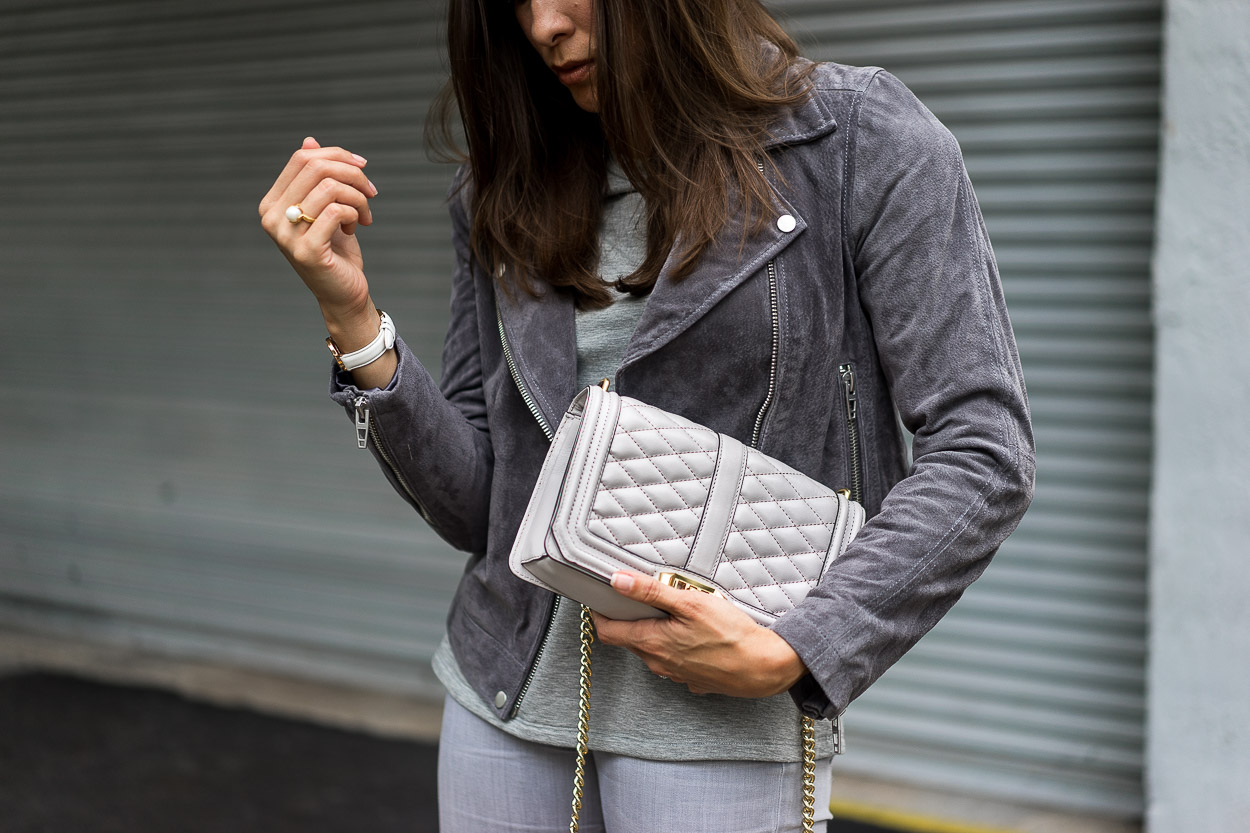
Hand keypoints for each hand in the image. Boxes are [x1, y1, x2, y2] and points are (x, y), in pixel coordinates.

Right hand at [258, 136, 378, 321]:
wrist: (343, 293)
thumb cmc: (336, 250)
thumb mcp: (327, 207)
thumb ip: (316, 177)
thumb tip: (310, 141)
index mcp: (272, 203)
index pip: (301, 158)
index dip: (336, 154)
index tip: (362, 167)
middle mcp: (272, 217)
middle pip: (316, 168)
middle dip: (353, 174)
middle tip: (371, 192)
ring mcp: (287, 235)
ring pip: (330, 187)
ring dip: (358, 197)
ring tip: (364, 214)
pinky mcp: (307, 251)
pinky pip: (336, 211)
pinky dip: (355, 213)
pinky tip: (357, 225)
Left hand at [592, 571, 807, 697]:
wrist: (764, 667)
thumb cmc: (731, 635)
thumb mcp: (689, 603)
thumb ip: (650, 592)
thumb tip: (618, 581)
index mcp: (652, 643)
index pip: (608, 631)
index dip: (600, 614)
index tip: (600, 599)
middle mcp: (658, 663)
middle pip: (629, 640)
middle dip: (628, 619)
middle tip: (638, 598)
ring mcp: (675, 674)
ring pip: (651, 651)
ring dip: (653, 632)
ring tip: (671, 614)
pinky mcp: (692, 679)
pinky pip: (673, 661)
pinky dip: (673, 646)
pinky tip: (691, 634)